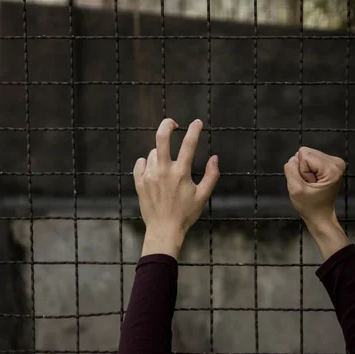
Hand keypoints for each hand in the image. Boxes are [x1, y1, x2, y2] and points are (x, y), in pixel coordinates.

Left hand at [134, 118, 219, 258]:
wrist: (163, 230)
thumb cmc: (185, 214)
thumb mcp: (203, 196)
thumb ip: (211, 175)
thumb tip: (215, 157)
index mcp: (181, 173)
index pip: (189, 144)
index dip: (194, 130)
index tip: (197, 123)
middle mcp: (163, 171)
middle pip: (161, 138)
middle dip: (167, 125)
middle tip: (173, 124)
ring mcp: (149, 176)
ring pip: (153, 153)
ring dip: (160, 155)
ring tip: (166, 169)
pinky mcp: (139, 182)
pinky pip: (140, 163)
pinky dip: (146, 163)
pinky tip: (153, 172)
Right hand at [284, 146, 348, 259]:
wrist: (321, 216)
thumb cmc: (309, 206)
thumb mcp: (295, 190)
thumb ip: (291, 170)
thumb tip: (293, 158)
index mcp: (332, 169)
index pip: (304, 155)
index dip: (301, 171)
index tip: (308, 184)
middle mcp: (337, 162)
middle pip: (307, 153)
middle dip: (304, 169)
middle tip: (309, 184)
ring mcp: (336, 162)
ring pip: (308, 155)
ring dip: (306, 170)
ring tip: (312, 184)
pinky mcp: (332, 164)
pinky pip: (311, 158)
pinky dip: (309, 170)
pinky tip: (314, 181)